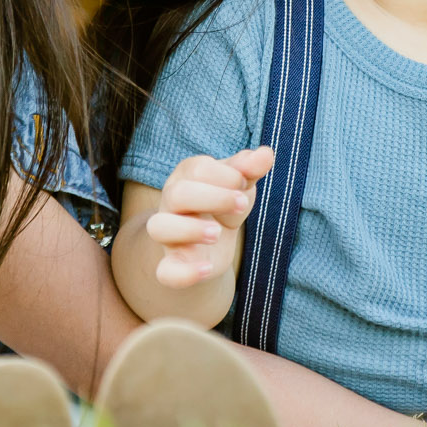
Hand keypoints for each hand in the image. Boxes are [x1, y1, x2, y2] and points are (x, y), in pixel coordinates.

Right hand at [147, 148, 272, 288]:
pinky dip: (184, 273)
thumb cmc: (224, 204)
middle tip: (242, 205)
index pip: (197, 168)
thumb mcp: (239, 184)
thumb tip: (266, 153)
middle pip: (177, 194)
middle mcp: (170, 202)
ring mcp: (169, 234)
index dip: (225, 176)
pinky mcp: (173, 264)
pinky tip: (207, 268)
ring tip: (217, 233)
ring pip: (159, 227)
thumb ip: (250, 168)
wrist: (213, 244)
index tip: (243, 184)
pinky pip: (165, 272)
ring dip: (189, 229)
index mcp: (186, 177)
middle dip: (213, 198)